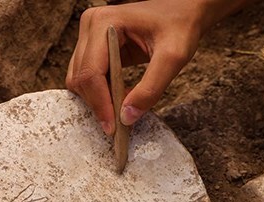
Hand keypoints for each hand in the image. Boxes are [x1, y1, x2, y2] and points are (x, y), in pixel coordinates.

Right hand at [66, 0, 247, 134]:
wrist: (184, 11)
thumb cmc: (180, 26)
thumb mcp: (173, 58)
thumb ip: (151, 89)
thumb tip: (127, 118)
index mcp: (105, 23)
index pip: (91, 72)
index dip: (100, 104)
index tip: (113, 128)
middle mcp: (91, 26)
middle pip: (80, 78)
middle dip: (99, 104)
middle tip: (121, 122)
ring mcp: (89, 36)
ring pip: (79, 80)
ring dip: (98, 99)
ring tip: (124, 105)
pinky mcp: (94, 46)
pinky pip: (88, 77)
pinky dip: (101, 93)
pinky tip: (122, 95)